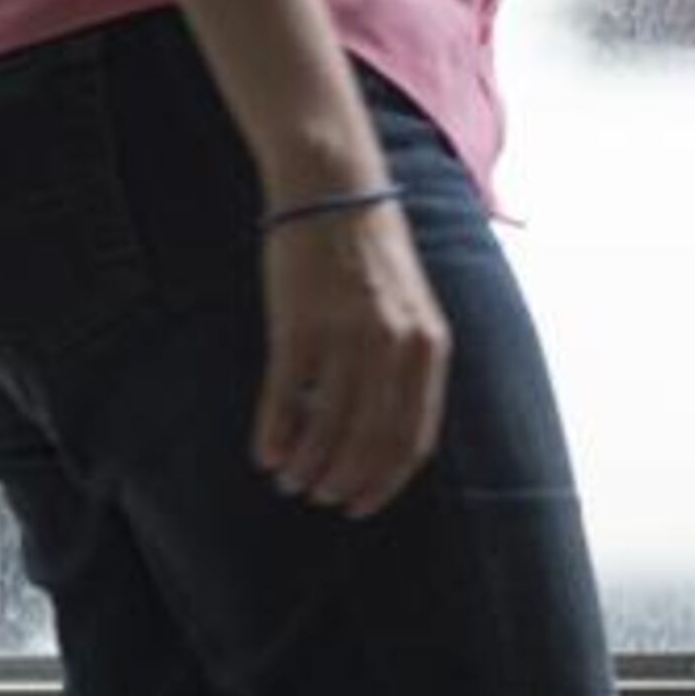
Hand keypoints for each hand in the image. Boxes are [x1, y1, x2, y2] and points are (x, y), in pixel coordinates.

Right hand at [254, 202, 451, 517]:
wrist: (335, 190)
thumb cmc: (372, 256)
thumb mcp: (411, 309)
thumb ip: (406, 365)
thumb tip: (383, 433)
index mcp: (429, 347)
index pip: (412, 438)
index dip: (385, 481)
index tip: (362, 505)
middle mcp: (394, 347)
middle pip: (369, 441)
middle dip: (343, 480)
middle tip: (319, 497)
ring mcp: (346, 336)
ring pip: (326, 427)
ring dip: (308, 464)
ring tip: (292, 480)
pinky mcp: (297, 325)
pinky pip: (284, 398)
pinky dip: (274, 434)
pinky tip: (265, 454)